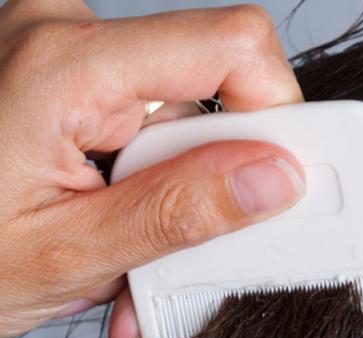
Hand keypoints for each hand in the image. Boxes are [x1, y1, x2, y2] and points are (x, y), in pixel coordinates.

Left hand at [0, 0, 305, 337]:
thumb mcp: (69, 255)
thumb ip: (180, 214)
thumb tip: (272, 179)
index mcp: (63, 65)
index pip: (231, 44)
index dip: (278, 110)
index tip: (279, 178)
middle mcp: (67, 38)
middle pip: (212, 91)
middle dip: (216, 180)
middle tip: (189, 246)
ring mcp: (70, 55)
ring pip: (187, 118)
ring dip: (180, 195)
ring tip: (135, 253)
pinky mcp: (77, 79)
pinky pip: (155, 124)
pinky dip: (154, 184)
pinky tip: (123, 227)